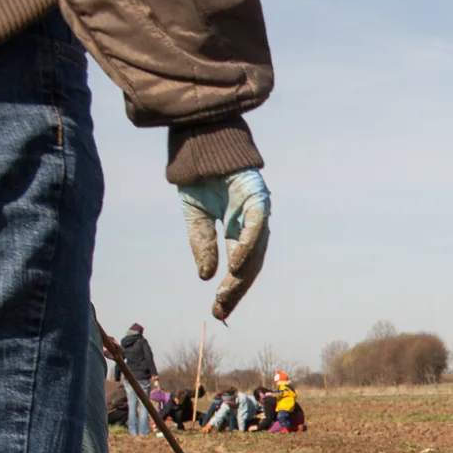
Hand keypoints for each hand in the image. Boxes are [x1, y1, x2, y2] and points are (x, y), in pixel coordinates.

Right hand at [179, 168, 270, 320]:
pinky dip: (247, 247)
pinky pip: (255, 227)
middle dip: (236, 290)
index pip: (239, 268)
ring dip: (242, 275)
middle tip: (222, 309)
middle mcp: (251, 225)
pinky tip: (236, 266)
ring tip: (227, 294)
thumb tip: (206, 276)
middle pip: (250, 266)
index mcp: (238, 230)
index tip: (218, 311)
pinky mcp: (258, 197)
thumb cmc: (200, 175)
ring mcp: (257, 212)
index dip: (230, 290)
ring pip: (255, 251)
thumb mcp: (194, 216)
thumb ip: (201, 244)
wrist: (200, 141)